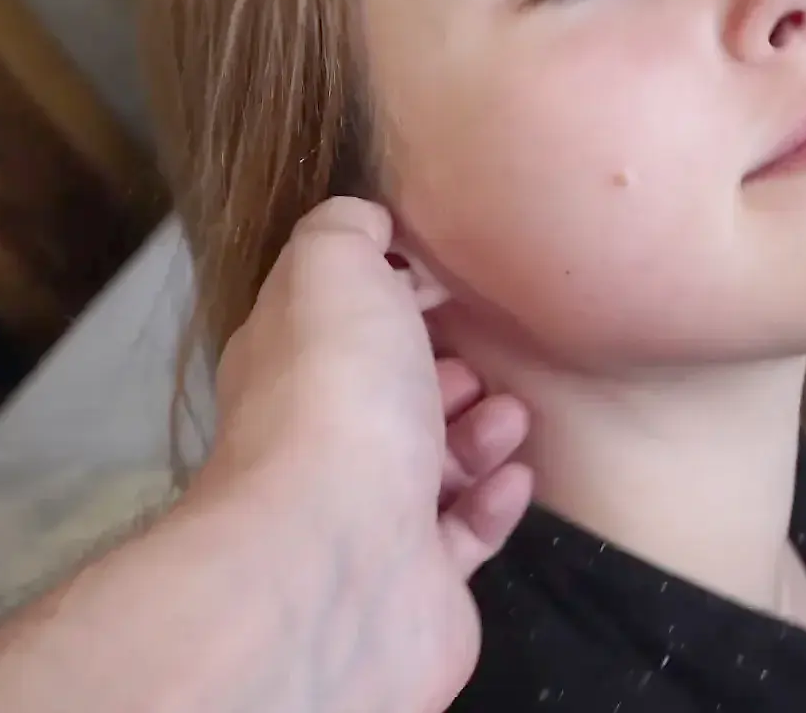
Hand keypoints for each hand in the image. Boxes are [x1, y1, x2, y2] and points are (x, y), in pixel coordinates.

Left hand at [196, 197, 532, 712]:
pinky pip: (464, 535)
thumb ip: (345, 230)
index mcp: (288, 367)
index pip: (330, 322)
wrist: (339, 559)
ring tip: (511, 411)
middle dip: (437, 367)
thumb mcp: (331, 269)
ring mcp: (366, 521)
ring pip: (430, 466)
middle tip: (479, 352)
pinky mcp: (418, 584)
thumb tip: (366, 221)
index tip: (435, 275)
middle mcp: (318, 446)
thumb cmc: (337, 399)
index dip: (381, 295)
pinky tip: (517, 474)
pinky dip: (495, 500)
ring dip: (478, 431)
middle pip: (384, 397)